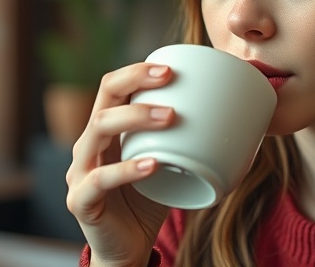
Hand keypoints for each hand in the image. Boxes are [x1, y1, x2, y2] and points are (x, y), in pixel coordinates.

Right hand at [66, 63, 174, 265]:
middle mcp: (88, 146)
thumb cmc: (149, 201)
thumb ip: (186, 141)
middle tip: (170, 78)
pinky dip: (127, 169)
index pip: (111, 88)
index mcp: (105, 133)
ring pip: (97, 130)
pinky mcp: (80, 201)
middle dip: (134, 82)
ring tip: (171, 117)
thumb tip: (235, 117)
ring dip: (136, 118)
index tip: (170, 67)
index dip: (135, 72)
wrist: (128, 250)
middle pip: (103, 100)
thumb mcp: (169, 164)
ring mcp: (79, 172)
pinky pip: (100, 180)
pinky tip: (152, 164)